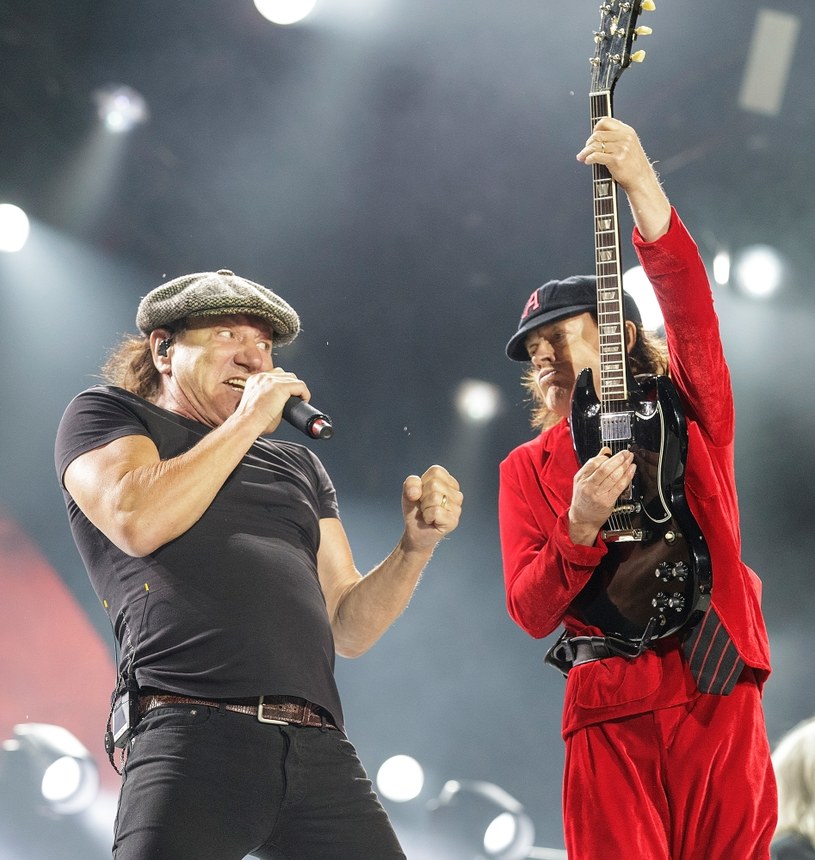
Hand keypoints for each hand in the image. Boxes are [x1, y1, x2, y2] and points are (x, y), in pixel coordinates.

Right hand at [236, 367, 309, 435]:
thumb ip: (268, 400)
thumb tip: (280, 407)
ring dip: (298, 389)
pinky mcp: (281, 387)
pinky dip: (305, 394)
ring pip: (293, 379)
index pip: (274, 376)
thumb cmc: (250, 421)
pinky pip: (300, 386)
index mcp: (255, 380)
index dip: (283, 386)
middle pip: (285, 374)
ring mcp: (271, 380)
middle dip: (291, 386)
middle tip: (294, 399)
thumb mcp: (258, 405)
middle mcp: (262, 377)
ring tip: (299, 401)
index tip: (285, 397)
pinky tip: (303, 401)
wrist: (246, 423)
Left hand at [401, 465, 462, 551]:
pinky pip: (436, 511)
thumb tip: (416, 492)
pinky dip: (427, 516)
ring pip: (435, 498)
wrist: (415, 531)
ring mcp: (457, 508)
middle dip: (423, 496)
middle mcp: (456, 493)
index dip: (423, 482)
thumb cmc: (416, 510)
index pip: (436, 471)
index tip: (423, 493)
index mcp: (448, 482)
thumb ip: (411, 483)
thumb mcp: (409, 491)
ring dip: (425, 508)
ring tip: (428, 513)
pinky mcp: (453, 521)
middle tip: (425, 506)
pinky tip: (431, 521)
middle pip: (434, 484)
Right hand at [568, 447, 635, 544]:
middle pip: (604, 469)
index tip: (614, 453)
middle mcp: (588, 486)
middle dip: (618, 459)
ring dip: (624, 467)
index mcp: (580, 478)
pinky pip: (619, 487)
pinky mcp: (607, 501)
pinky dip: (627, 477)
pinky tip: (631, 471)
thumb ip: (593, 465)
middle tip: (626, 453)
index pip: (593, 463)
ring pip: (613, 477)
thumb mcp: (582, 480)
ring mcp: (597, 494)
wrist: (583, 518)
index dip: (605, 457)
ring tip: (630, 460)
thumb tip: (605, 451)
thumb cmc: (583, 499)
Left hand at [576, 117, 670, 240]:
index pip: (606, 121)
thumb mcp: (629, 145)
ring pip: (595, 145)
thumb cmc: (633, 165)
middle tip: (585, 150)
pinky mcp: (616, 160)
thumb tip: (597, 136)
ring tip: (582, 157)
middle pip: (598, 133)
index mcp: (628, 131)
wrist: (641, 180)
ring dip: (585, 151)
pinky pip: (596, 156)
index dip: (596, 128)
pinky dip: (588, 158)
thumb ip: (616, 138)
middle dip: (588, 142)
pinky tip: (587, 161)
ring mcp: (621, 148)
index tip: (592, 137)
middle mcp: (625, 138)